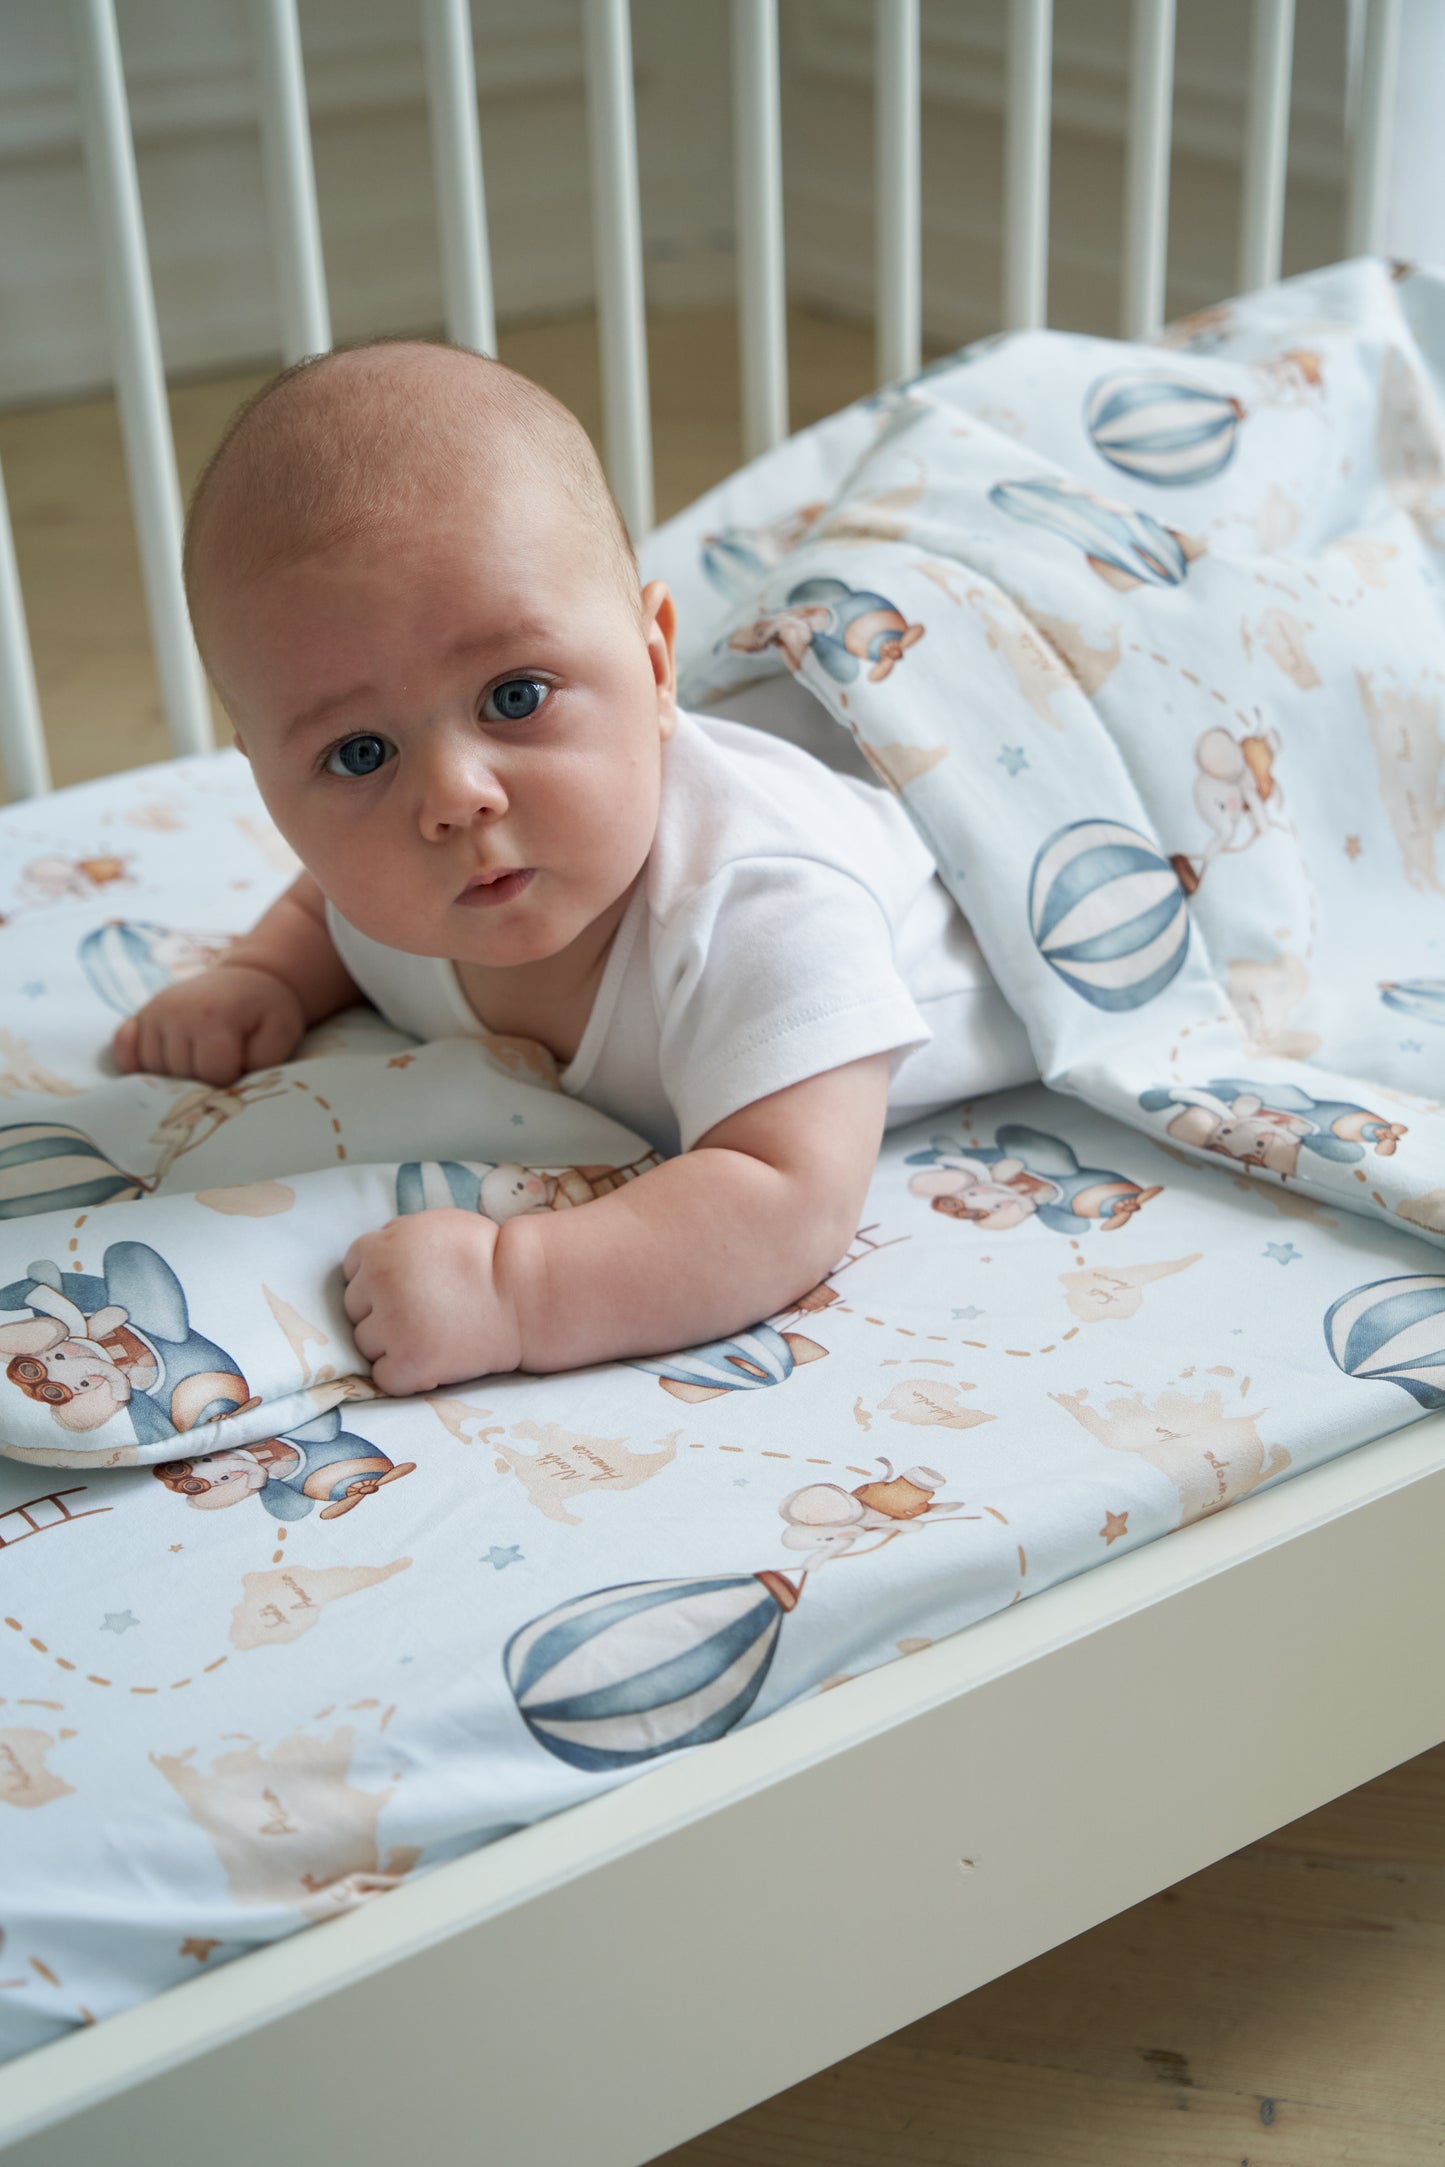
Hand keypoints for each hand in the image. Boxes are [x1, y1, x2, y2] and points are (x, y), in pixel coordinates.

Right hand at [112, 963, 306, 1085]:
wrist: (248, 978)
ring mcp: (153, 1013)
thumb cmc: (267, 1011)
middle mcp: (176, 1013)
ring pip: (151, 1072)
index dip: (230, 1081)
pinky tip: (163, 1065)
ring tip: (200, 1061)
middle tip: (222, 1065)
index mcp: (213, 1017)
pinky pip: (126, 1054)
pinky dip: (139, 1066)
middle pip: (180, 1077)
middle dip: (203, 1081)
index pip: (211, 1076)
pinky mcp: (141, 1016)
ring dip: (175, 1077)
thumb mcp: (280, 1035)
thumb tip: (229, 1090)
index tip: (242, 1067)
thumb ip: (261, 1065)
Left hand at [342, 1208, 521, 1394]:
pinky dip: (403, 1373)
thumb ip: (395, 1237)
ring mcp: (392, 1327)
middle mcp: (379, 1285)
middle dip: (382, 1309)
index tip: (407, 1285)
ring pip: (365, 1344)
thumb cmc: (487, 1255)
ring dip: (391, 1343)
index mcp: (382, 1249)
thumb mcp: (435, 1224)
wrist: (526, 1294)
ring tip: (430, 1334)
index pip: (353, 1268)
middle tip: (423, 1310)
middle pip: (354, 1308)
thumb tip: (370, 1257)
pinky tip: (430, 1360)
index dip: (379, 1278)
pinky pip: (383, 1377)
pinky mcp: (410, 1364)